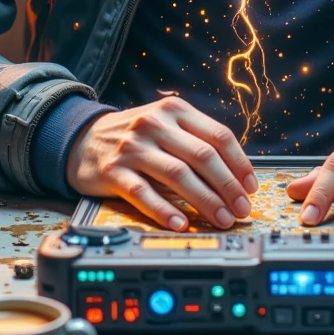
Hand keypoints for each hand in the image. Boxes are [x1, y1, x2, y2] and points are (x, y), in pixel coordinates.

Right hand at [66, 97, 258, 230]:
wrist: (81, 139)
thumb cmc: (134, 136)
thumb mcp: (165, 125)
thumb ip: (196, 140)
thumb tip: (236, 175)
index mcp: (175, 111)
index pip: (218, 135)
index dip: (239, 164)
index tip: (251, 187)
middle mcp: (154, 124)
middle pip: (202, 156)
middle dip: (228, 186)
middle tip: (242, 209)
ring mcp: (133, 147)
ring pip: (177, 175)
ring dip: (205, 200)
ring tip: (221, 219)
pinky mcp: (113, 171)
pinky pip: (143, 193)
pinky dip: (164, 211)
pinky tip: (180, 223)